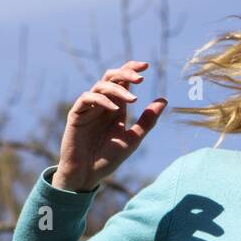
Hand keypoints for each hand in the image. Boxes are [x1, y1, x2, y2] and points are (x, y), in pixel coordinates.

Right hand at [54, 60, 166, 191]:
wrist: (88, 174)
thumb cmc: (108, 158)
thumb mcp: (133, 139)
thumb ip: (147, 121)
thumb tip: (164, 100)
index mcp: (116, 107)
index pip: (123, 80)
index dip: (132, 69)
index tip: (147, 66)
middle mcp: (102, 104)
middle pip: (111, 77)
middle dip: (125, 73)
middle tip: (141, 78)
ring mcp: (88, 108)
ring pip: (100, 86)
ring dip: (118, 89)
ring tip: (133, 100)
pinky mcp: (76, 115)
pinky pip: (86, 98)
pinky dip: (101, 100)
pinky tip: (114, 108)